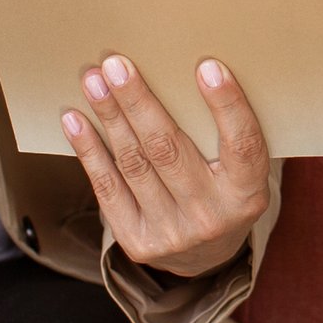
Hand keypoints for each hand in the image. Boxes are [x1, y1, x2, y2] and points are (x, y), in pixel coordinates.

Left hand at [61, 55, 272, 277]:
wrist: (205, 257)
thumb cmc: (223, 191)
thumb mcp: (241, 170)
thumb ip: (224, 132)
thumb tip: (193, 69)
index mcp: (247, 194)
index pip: (243, 145)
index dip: (227, 106)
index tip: (207, 66)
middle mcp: (211, 216)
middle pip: (169, 150)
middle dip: (138, 102)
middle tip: (117, 65)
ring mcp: (172, 233)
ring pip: (134, 163)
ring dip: (109, 117)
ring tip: (93, 81)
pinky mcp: (138, 242)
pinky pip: (107, 188)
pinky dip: (89, 150)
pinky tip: (75, 119)